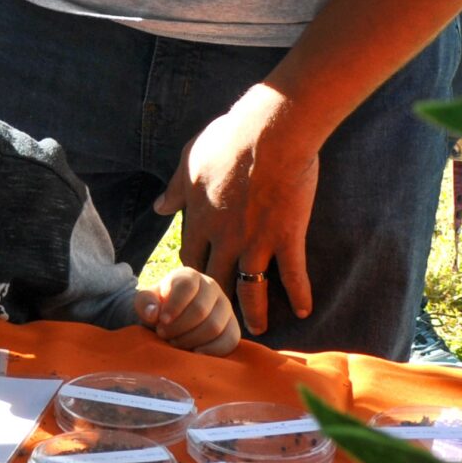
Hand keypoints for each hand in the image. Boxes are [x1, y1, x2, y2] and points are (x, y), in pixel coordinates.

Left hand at [137, 268, 240, 356]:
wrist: (172, 319)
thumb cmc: (159, 308)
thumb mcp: (146, 302)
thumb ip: (145, 303)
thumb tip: (154, 313)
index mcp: (189, 276)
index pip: (186, 286)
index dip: (174, 306)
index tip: (162, 321)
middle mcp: (212, 287)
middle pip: (200, 309)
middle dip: (179, 327)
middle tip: (164, 335)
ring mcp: (225, 307)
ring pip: (214, 326)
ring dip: (191, 340)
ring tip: (175, 343)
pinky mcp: (233, 327)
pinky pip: (230, 340)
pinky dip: (212, 350)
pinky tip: (195, 354)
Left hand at [157, 85, 319, 337]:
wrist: (268, 133)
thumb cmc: (227, 139)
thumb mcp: (189, 160)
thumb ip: (174, 189)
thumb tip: (158, 207)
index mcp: (198, 219)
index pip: (189, 260)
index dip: (191, 278)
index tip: (193, 290)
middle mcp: (223, 238)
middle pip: (215, 281)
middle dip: (215, 304)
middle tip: (219, 321)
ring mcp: (255, 242)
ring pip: (249, 289)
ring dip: (253, 313)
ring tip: (256, 329)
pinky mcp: (286, 237)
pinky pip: (293, 275)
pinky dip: (299, 294)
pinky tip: (303, 310)